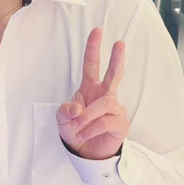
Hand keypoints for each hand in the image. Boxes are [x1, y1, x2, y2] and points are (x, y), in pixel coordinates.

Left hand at [56, 27, 129, 159]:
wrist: (85, 153)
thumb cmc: (75, 130)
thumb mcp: (62, 120)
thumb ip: (65, 111)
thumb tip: (76, 108)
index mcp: (89, 88)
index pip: (92, 65)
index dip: (93, 48)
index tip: (96, 31)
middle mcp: (104, 95)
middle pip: (114, 74)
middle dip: (116, 58)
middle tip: (120, 43)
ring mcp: (115, 109)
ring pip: (105, 104)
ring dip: (87, 116)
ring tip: (77, 127)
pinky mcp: (121, 124)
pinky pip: (106, 122)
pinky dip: (91, 129)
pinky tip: (84, 134)